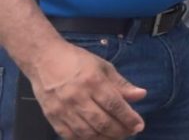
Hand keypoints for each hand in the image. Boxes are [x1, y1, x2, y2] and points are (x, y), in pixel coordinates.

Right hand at [27, 40, 145, 138]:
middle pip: (102, 122)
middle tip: (130, 132)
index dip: (128, 118)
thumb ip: (122, 84)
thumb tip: (142, 95)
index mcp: (93, 81)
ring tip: (116, 137)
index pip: (115, 105)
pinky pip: (69, 135)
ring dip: (104, 138)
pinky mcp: (51, 117)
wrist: (44, 60)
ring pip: (86, 132)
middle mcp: (77, 97)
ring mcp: (63, 109)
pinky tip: (96, 138)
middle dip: (119, 131)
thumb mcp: (103, 67)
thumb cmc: (77, 61)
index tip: (139, 126)